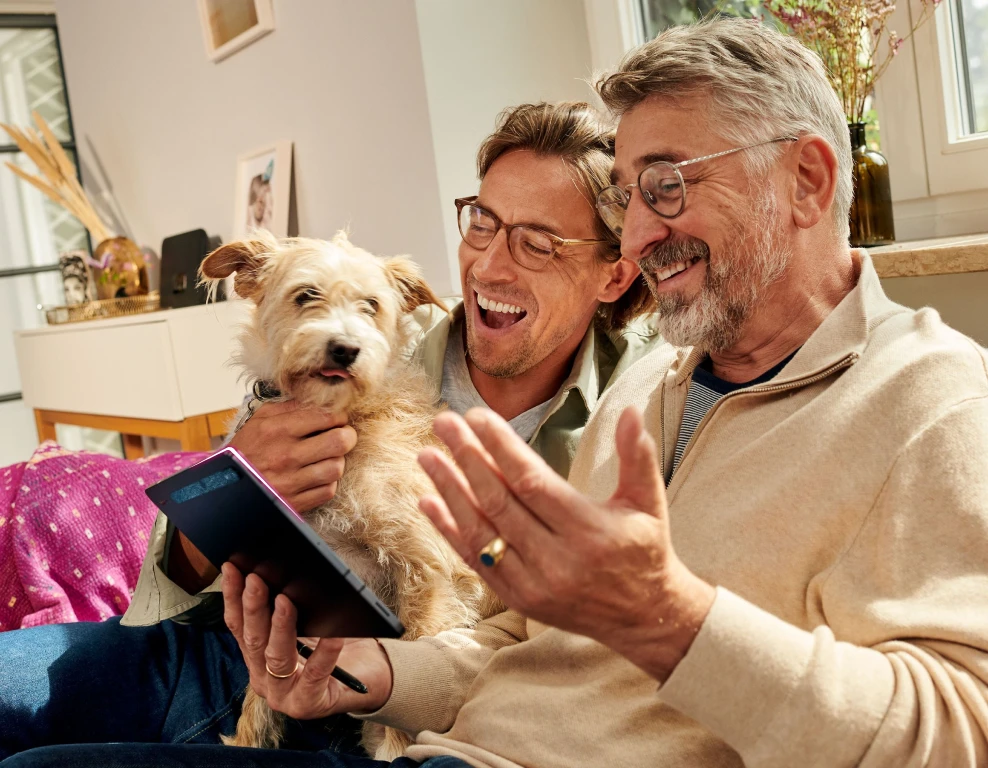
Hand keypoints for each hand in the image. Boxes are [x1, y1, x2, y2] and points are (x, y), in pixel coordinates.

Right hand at [222, 563, 393, 717]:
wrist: (365, 679)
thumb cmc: (332, 647)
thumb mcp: (305, 627)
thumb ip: (287, 610)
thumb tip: (281, 573)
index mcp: (256, 658)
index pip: (238, 626)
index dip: (232, 597)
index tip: (232, 569)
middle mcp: (263, 679)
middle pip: (254, 641)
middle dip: (253, 607)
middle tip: (256, 579)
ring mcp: (284, 695)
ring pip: (277, 658)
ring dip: (280, 627)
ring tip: (285, 601)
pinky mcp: (310, 704)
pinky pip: (316, 674)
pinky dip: (324, 652)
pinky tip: (333, 635)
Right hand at [230, 400, 357, 512]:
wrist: (225, 487)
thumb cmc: (245, 450)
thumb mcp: (260, 420)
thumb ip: (289, 407)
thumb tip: (320, 399)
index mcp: (278, 430)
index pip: (327, 416)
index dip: (339, 416)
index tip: (337, 418)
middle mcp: (287, 455)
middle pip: (340, 441)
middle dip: (347, 436)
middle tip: (342, 435)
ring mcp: (292, 481)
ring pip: (337, 467)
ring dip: (336, 460)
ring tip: (326, 456)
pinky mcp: (296, 502)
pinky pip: (328, 490)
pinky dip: (327, 482)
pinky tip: (317, 475)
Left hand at [417, 407, 716, 682]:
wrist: (644, 617)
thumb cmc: (644, 550)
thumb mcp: (649, 502)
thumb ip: (638, 456)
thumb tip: (631, 412)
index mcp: (588, 531)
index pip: (532, 482)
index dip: (501, 447)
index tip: (477, 416)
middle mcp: (557, 560)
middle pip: (498, 502)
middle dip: (466, 458)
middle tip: (443, 423)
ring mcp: (533, 584)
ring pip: (480, 531)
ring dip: (448, 490)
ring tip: (427, 455)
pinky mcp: (518, 599)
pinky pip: (475, 560)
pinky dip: (449, 530)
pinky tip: (428, 500)